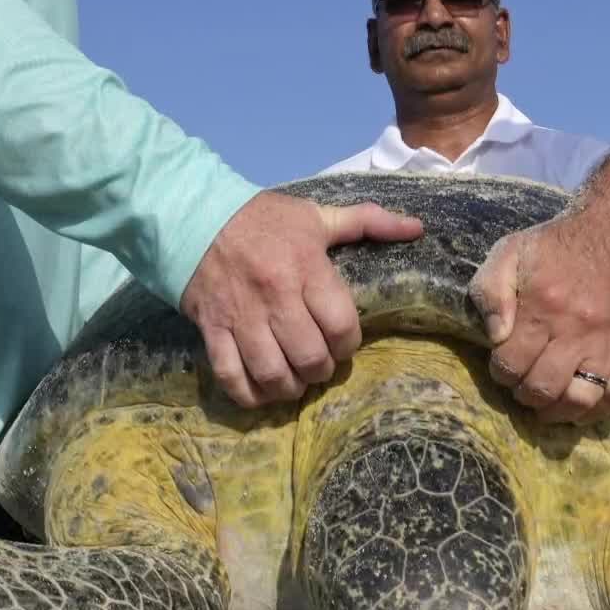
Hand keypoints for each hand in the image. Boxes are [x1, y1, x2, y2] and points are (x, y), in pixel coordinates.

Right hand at [180, 191, 421, 407]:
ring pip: (273, 374)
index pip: (341, 325)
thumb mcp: (315, 216)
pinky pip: (231, 376)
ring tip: (294, 380)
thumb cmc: (262, 219)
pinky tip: (261, 392)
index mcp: (306, 269)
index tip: (343, 342)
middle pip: (310, 358)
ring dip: (289, 387)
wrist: (193, 216)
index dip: (349, 344)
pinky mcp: (212, 330)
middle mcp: (276, 297)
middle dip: (322, 370)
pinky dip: (248, 394)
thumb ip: (368, 222)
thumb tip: (416, 229)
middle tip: (319, 364)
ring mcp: (242, 318)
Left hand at [469, 207, 609, 423]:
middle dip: (524, 393)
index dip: (500, 371)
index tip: (503, 365)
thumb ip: (491, 291)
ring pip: (579, 399)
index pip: (511, 363)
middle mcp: (577, 329)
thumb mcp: (511, 251)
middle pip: (542, 387)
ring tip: (546, 404)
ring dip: (556, 411)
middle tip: (522, 384)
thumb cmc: (558, 244)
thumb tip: (494, 337)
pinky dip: (596, 411)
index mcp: (544, 306)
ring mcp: (608, 343)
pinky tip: (579, 405)